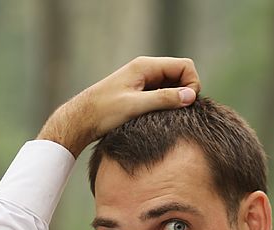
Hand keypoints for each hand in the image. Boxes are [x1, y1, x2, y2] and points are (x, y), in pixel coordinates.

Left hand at [37, 56, 200, 157]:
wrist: (81, 119)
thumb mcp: (136, 106)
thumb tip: (191, 96)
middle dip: (186, 91)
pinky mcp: (140, 92)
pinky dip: (167, 103)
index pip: (185, 65)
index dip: (192, 84)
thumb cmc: (104, 112)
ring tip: (169, 117)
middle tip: (180, 113)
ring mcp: (143, 80)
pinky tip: (160, 118)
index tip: (187, 105)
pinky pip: (162, 93)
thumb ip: (164, 99)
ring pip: (173, 84)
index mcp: (145, 66)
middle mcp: (146, 69)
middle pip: (181, 73)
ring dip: (176, 99)